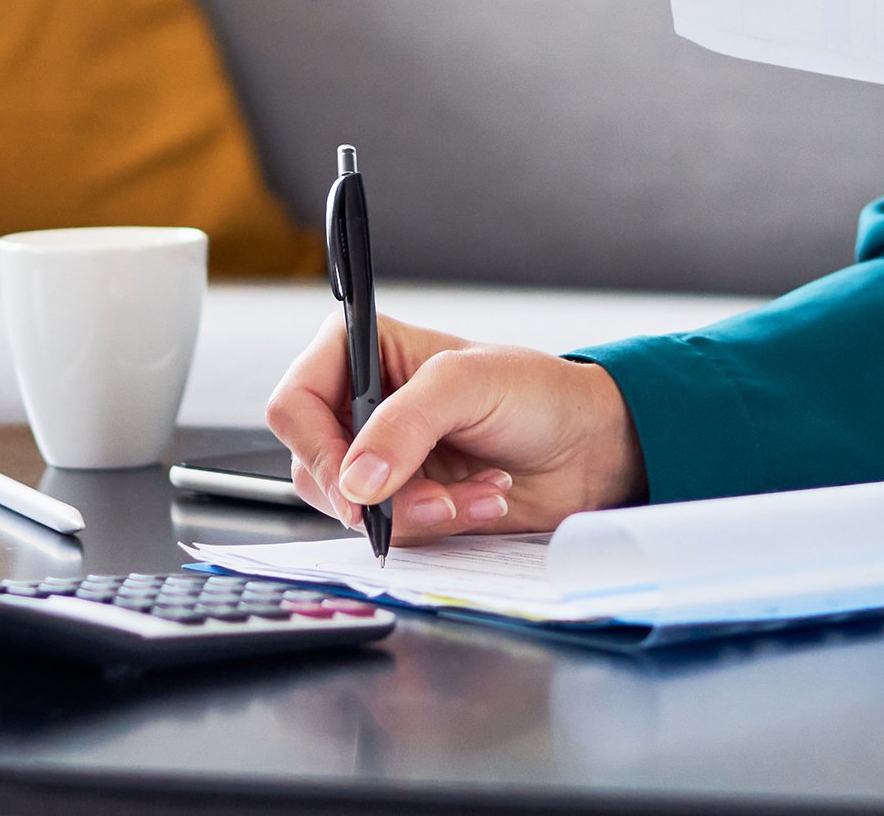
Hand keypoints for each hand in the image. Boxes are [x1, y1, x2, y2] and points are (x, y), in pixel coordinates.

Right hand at [267, 315, 644, 539]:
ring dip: (417, 511)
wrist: (587, 449)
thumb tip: (356, 479)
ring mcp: (380, 460)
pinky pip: (391, 531)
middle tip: (433, 494)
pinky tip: (482, 500)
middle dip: (379, 491)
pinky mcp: (405, 502)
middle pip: (313, 466)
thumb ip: (406, 424)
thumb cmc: (536, 392)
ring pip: (349, 508)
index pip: (295, 402)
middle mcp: (360, 406)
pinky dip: (438, 525)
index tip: (355, 483)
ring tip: (476, 491)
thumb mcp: (469, 384)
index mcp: (361, 352)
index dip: (316, 447)